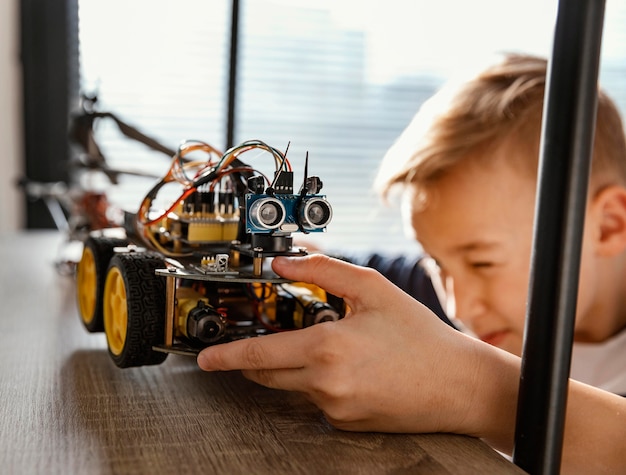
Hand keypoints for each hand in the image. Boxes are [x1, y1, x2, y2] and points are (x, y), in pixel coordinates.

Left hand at [197, 254, 519, 444]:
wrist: (457, 384)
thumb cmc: (419, 336)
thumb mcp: (373, 289)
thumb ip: (323, 270)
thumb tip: (285, 262)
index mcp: (328, 348)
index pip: (258, 354)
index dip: (225, 356)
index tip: (206, 358)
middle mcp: (325, 384)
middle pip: (266, 374)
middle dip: (255, 358)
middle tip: (263, 339)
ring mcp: (335, 409)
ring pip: (293, 386)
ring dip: (294, 366)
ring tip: (329, 347)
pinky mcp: (346, 424)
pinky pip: (318, 402)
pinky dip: (321, 383)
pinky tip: (352, 369)